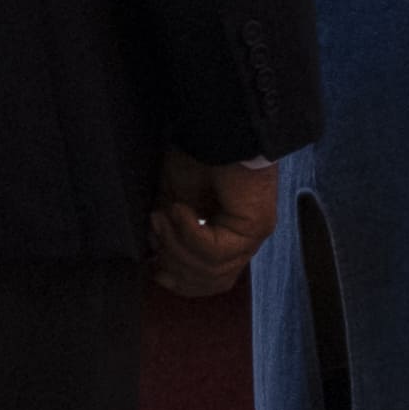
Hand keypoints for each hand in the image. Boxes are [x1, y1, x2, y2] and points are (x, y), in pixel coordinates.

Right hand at [149, 151, 279, 297]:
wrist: (215, 126)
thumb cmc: (196, 155)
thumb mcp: (172, 200)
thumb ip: (168, 233)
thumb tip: (154, 259)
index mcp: (228, 236)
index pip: (212, 280)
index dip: (181, 282)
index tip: (154, 270)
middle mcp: (245, 240)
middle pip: (211, 281)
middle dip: (175, 264)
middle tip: (155, 231)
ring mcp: (253, 235)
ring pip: (211, 270)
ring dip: (177, 245)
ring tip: (163, 215)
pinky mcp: (255, 226)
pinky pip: (216, 251)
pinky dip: (190, 233)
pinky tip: (181, 209)